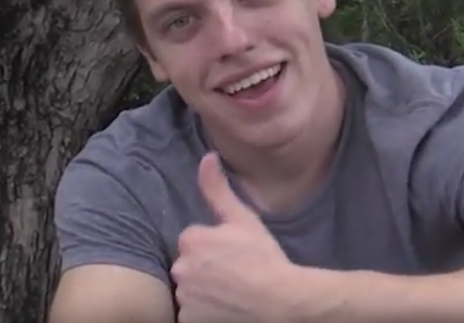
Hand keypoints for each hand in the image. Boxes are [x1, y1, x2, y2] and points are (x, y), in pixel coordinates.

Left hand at [171, 153, 304, 322]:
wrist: (282, 302)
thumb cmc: (265, 260)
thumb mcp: (243, 220)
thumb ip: (218, 189)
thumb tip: (207, 157)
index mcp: (190, 240)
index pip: (193, 242)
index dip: (213, 249)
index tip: (232, 257)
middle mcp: (180, 268)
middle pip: (187, 266)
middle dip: (204, 270)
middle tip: (233, 276)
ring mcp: (184, 297)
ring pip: (189, 290)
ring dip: (203, 291)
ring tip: (230, 293)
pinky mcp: (188, 320)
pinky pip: (189, 313)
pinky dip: (202, 312)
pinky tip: (223, 308)